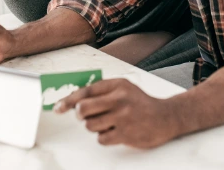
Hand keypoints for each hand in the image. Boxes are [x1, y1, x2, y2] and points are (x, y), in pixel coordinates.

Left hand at [54, 78, 180, 148]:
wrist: (166, 117)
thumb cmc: (140, 102)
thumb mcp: (124, 88)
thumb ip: (102, 91)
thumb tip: (74, 99)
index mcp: (117, 85)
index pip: (86, 91)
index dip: (68, 100)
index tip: (58, 107)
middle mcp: (119, 99)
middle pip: (83, 109)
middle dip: (79, 114)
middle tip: (84, 116)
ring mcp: (122, 117)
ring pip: (90, 125)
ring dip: (94, 126)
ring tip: (107, 122)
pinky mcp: (125, 134)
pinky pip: (101, 138)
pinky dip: (104, 137)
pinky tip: (115, 131)